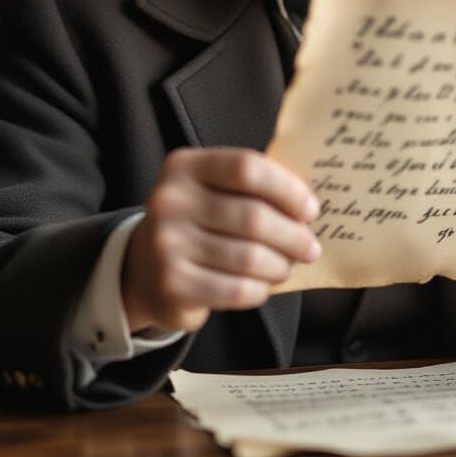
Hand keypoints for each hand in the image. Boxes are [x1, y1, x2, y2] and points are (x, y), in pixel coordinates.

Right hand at [121, 148, 320, 333]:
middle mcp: (170, 200)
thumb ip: (253, 187)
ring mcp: (167, 243)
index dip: (287, 189)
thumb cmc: (197, 222)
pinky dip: (260, 289)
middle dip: (293, 236)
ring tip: (287, 266)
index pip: (247, 168)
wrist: (144, 267)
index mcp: (185, 166)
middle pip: (253, 216)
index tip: (311, 209)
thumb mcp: (214, 189)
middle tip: (310, 248)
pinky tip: (263, 285)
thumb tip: (308, 206)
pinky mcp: (172, 284)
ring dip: (280, 265)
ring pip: (249, 257)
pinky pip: (235, 289)